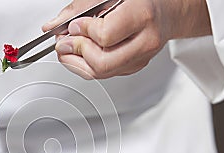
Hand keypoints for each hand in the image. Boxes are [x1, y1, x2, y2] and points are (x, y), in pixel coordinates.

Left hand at [43, 0, 211, 78]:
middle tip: (63, 43)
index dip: (84, 32)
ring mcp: (141, 58)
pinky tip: (81, 53)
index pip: (105, 36)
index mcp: (142, 17)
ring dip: (76, 63)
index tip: (74, 26)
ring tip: (66, 48)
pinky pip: (105, 74)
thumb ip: (80, 8)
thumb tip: (54, 25)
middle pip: (102, 63)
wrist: (170, 10)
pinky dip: (86, 65)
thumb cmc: (144, 0)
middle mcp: (145, 42)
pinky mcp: (135, 67)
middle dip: (76, 53)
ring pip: (101, 73)